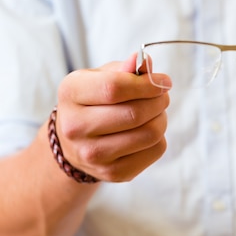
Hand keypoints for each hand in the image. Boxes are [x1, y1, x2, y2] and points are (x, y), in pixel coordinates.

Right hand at [54, 54, 170, 181]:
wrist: (73, 143)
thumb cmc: (93, 102)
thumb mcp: (100, 78)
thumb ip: (124, 69)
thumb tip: (145, 62)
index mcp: (71, 94)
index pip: (115, 88)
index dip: (147, 84)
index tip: (164, 81)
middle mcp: (76, 127)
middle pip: (136, 113)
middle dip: (159, 100)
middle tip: (162, 95)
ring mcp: (93, 155)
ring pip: (150, 134)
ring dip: (162, 118)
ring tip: (155, 112)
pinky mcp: (114, 173)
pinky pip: (156, 150)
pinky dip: (159, 138)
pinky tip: (146, 131)